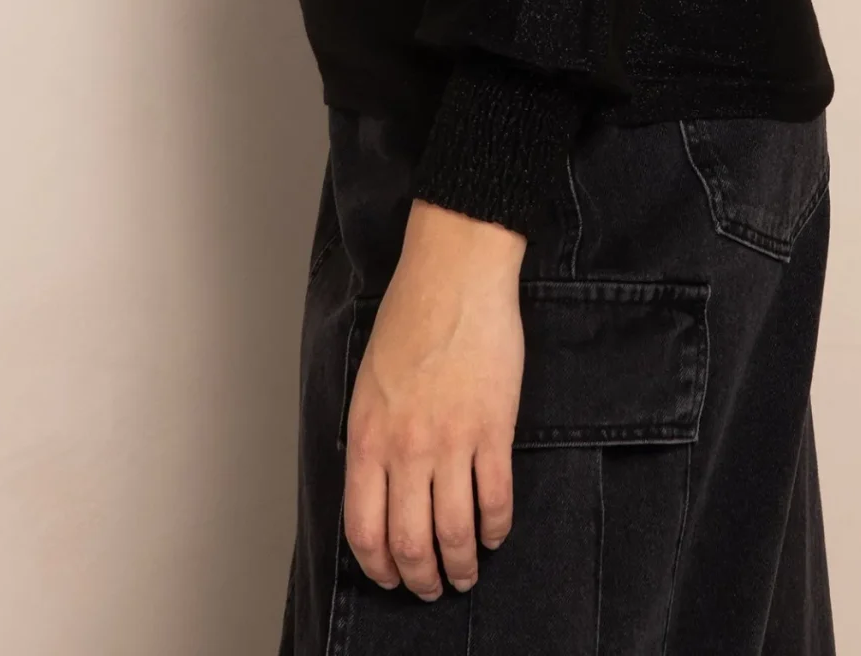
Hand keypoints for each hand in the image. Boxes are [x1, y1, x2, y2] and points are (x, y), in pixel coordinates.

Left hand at [343, 196, 528, 597]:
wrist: (454, 274)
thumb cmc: (408, 318)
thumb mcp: (367, 384)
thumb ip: (371, 440)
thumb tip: (379, 491)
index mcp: (367, 438)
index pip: (364, 529)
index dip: (378, 566)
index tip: (390, 578)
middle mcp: (405, 449)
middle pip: (410, 543)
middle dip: (421, 579)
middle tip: (433, 587)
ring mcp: (452, 441)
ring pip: (454, 532)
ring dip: (462, 564)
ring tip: (468, 572)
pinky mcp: (493, 429)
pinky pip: (496, 500)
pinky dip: (497, 528)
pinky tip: (496, 533)